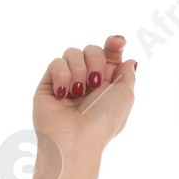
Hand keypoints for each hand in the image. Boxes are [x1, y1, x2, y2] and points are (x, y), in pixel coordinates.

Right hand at [32, 35, 137, 160]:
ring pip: (72, 53)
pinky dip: (62, 76)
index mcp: (109, 84)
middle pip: (92, 49)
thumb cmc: (103, 121)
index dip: (114, 44)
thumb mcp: (125, 96)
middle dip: (96, 59)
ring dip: (79, 70)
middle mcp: (89, 81)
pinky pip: (56, 63)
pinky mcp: (49, 83)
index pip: (110, 55)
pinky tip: (64, 94)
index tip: (117, 41)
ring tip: (79, 92)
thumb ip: (127, 75)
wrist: (75, 137)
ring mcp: (69, 81)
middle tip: (96, 80)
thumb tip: (129, 60)